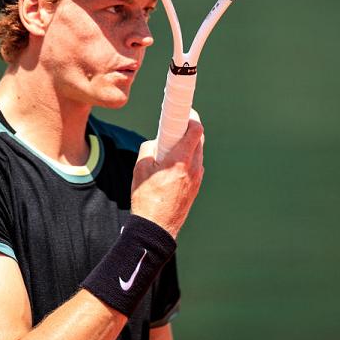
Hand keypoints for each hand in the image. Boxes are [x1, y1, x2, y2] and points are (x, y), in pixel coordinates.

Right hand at [131, 110, 204, 238]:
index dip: (192, 117)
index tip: (185, 111)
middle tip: (176, 126)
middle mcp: (193, 168)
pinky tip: (173, 166)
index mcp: (180, 160)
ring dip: (188, 146)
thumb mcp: (140, 168)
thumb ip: (149, 148)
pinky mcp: (196, 188)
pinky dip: (188, 160)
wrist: (155, 228)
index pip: (196, 130)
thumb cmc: (146, 198)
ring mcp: (197, 179)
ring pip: (198, 153)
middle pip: (199, 139)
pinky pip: (195, 167)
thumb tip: (157, 142)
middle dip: (188, 130)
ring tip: (171, 148)